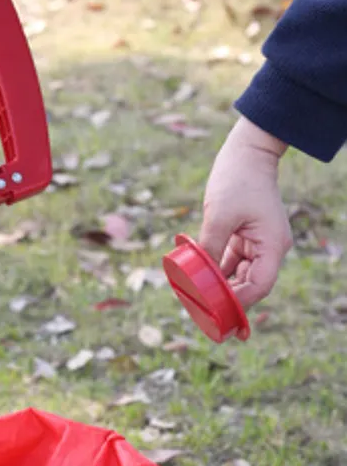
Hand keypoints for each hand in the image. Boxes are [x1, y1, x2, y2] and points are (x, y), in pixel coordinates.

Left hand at [198, 117, 292, 308]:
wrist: (246, 153)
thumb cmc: (236, 180)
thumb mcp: (218, 216)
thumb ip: (210, 247)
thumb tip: (198, 275)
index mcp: (272, 246)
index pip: (258, 285)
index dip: (238, 302)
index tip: (215, 312)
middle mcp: (268, 248)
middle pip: (249, 284)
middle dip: (226, 297)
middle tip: (200, 310)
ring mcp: (258, 242)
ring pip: (238, 273)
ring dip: (218, 283)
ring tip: (195, 297)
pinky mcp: (245, 235)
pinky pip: (231, 259)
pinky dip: (216, 267)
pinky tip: (197, 276)